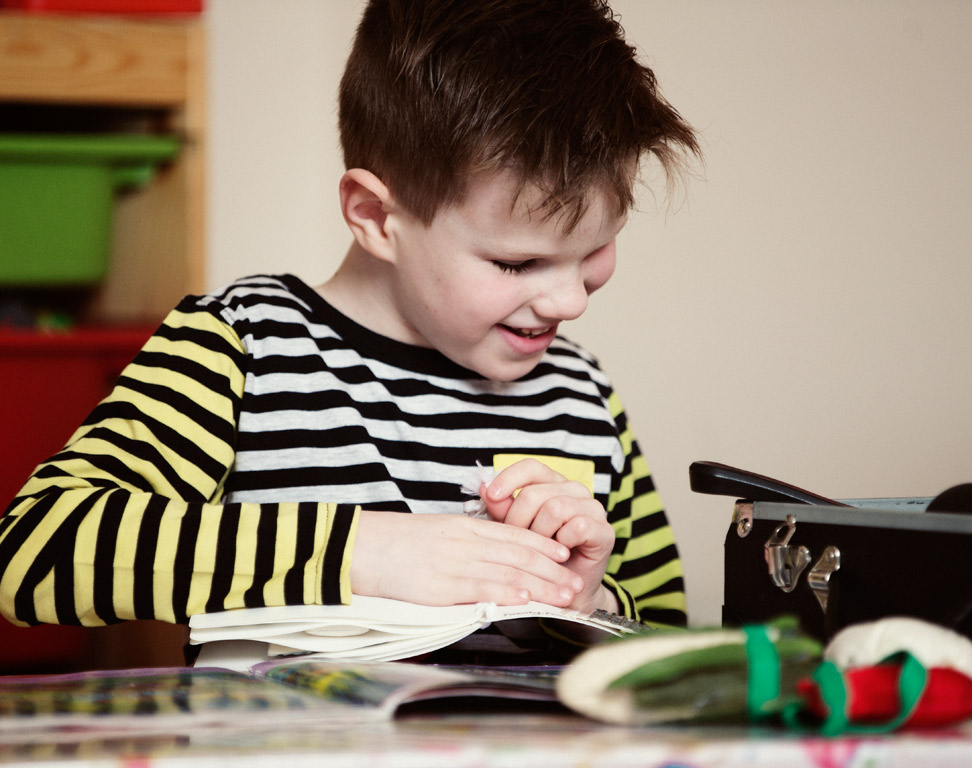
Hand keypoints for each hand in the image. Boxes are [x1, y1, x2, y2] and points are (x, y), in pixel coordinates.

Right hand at [349, 509, 583, 606]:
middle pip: (520, 554)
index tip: (564, 555)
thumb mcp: (436, 532)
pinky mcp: (441, 586)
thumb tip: (483, 554)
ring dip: (541, 585)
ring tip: (564, 596)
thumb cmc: (395, 542)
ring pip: (508, 572)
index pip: (514, 534)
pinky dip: (507, 593)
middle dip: (551, 569)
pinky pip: (481, 588)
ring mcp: (455, 563)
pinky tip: (526, 600)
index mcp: (465, 527)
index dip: (543, 545)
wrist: (362, 546)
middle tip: (576, 582)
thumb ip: (462, 541)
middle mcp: (466, 542)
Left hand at [480, 459, 617, 613]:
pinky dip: (563, 543)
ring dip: (539, 534)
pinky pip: (577, 526)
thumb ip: (502, 508)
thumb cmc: (537, 557)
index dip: (509, 478)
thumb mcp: (514, 529)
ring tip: (539, 550)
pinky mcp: (604, 531)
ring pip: (555, 508)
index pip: (531, 467)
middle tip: (518, 542)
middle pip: (535, 493)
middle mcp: (574, 490)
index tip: (490, 495)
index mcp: (552, 483)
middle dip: (518, 521)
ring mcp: (593, 508)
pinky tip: (560, 553)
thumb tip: (484, 487)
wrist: (562, 592)